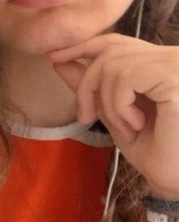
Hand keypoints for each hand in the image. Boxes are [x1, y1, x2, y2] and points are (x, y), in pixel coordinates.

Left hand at [48, 34, 178, 199]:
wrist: (176, 180)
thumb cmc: (152, 149)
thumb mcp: (111, 112)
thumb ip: (90, 85)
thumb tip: (58, 60)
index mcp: (156, 62)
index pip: (114, 41)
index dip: (81, 46)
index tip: (54, 57)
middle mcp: (169, 57)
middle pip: (109, 50)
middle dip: (87, 84)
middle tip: (85, 116)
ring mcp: (175, 65)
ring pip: (113, 65)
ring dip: (107, 103)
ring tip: (125, 128)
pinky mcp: (175, 79)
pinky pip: (126, 78)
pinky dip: (120, 106)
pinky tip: (137, 125)